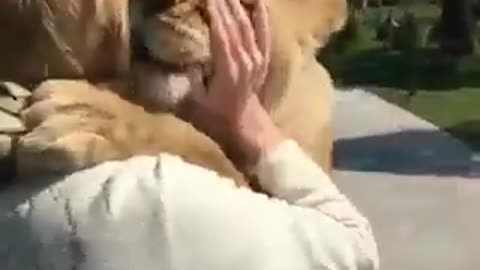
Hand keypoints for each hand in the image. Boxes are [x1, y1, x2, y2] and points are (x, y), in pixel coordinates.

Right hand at [185, 0, 284, 169]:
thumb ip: (187, 77)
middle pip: (233, 22)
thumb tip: (181, 52)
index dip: (211, 8)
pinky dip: (260, 15)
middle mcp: (244, 58)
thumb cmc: (214, 118)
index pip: (219, 29)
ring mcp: (256, 58)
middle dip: (222, 0)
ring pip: (247, 23)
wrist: (244, 129)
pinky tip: (257, 1)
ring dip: (236, 3)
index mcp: (228, 67)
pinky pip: (264, 32)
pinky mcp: (262, 59)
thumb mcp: (192, 102)